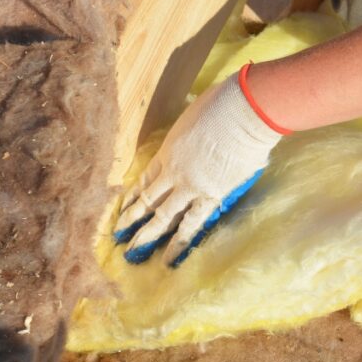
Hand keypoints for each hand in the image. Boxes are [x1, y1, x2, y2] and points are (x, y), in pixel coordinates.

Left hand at [113, 71, 283, 265]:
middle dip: (131, 220)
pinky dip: (180, 242)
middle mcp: (173, 172)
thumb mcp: (196, 115)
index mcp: (168, 150)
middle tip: (118, 238)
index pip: (146, 179)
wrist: (243, 111)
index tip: (123, 209)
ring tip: (133, 254)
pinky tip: (170, 257)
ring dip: (147, 236)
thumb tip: (202, 133)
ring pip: (163, 217)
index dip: (133, 195)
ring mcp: (191, 186)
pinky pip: (192, 223)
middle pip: (148, 200)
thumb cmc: (224, 104)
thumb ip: (193, 132)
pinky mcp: (212, 196)